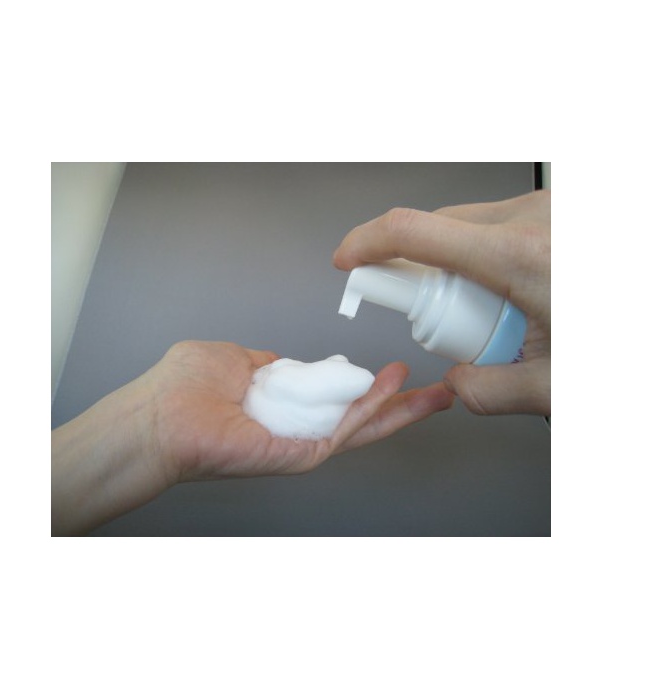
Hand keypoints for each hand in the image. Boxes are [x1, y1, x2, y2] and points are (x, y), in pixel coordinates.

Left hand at [52, 341, 452, 533]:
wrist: (160, 417)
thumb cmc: (182, 388)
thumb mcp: (232, 357)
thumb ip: (266, 361)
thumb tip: (283, 361)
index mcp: (281, 403)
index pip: (334, 397)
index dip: (364, 386)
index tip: (392, 372)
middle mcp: (294, 426)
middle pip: (357, 418)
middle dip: (399, 406)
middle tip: (436, 394)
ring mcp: (298, 443)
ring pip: (359, 430)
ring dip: (398, 410)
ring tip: (433, 394)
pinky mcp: (296, 456)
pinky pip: (342, 433)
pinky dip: (370, 410)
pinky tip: (393, 389)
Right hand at [333, 190, 550, 415]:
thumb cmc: (635, 341)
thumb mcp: (553, 389)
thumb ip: (488, 391)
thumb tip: (458, 380)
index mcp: (523, 255)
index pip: (412, 231)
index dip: (366, 243)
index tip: (349, 259)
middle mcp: (535, 218)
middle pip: (439, 229)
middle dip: (428, 276)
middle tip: (454, 321)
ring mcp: (550, 207)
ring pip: (469, 224)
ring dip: (463, 266)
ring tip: (502, 311)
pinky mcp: (558, 209)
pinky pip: (500, 222)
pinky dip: (491, 256)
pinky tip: (521, 292)